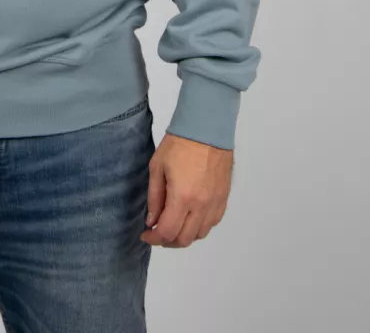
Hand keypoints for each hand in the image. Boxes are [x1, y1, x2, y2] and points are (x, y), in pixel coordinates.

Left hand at [140, 131, 232, 247]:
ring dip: (184, 235)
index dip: (153, 238)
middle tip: (156, 232)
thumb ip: (154, 197)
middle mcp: (201, 206)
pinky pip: (212, 223)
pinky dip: (199, 227)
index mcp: (183, 198)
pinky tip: (190, 218)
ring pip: (200, 234)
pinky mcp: (224, 198)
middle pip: (185, 239)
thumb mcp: (158, 167)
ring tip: (172, 225)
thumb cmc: (179, 144)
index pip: (167, 232)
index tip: (145, 234)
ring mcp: (215, 204)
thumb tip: (152, 220)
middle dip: (167, 241)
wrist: (207, 129)